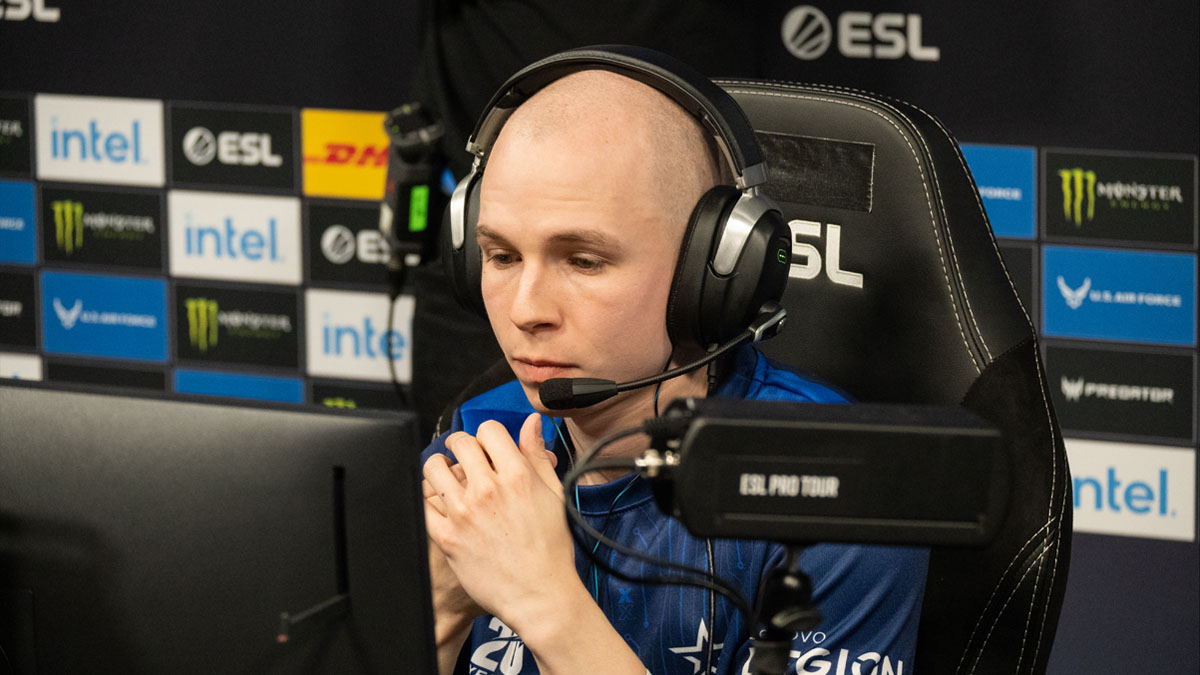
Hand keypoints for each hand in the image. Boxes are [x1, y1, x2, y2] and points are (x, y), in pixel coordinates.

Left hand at [422, 413, 573, 634]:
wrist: (539, 595)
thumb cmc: (550, 549)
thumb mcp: (553, 495)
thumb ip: (537, 455)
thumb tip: (532, 424)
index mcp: (518, 476)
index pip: (490, 430)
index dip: (489, 434)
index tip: (488, 445)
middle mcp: (488, 490)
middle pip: (460, 443)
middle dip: (462, 445)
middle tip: (464, 455)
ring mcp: (464, 513)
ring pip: (434, 468)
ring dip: (439, 466)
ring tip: (447, 475)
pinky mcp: (447, 537)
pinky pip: (424, 503)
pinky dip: (428, 497)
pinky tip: (440, 501)